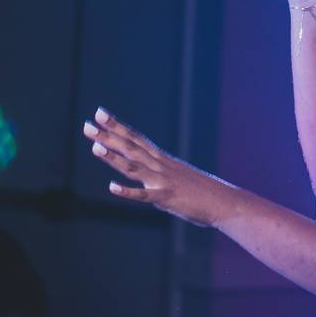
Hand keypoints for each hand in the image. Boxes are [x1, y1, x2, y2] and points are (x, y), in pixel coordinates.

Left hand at [82, 108, 245, 227]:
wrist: (227, 203)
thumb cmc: (205, 193)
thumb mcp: (180, 179)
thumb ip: (162, 178)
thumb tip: (149, 182)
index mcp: (164, 160)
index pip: (136, 138)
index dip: (117, 125)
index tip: (100, 113)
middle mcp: (161, 166)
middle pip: (131, 147)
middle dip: (108, 135)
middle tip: (88, 124)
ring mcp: (163, 181)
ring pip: (134, 166)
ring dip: (113, 157)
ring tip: (94, 146)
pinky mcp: (167, 198)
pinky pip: (144, 195)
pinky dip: (128, 192)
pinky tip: (111, 187)